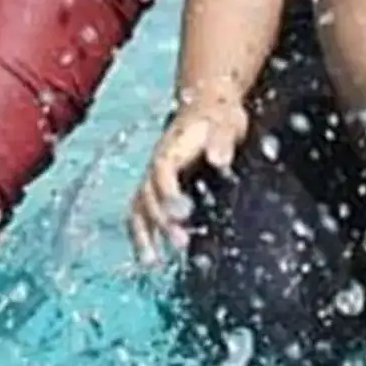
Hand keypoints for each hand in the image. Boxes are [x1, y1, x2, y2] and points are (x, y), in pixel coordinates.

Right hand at [128, 96, 248, 264]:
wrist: (208, 104)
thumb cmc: (218, 115)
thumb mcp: (226, 121)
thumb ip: (222, 140)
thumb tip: (220, 160)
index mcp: (171, 147)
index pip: (162, 170)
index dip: (168, 192)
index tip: (182, 213)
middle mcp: (157, 164)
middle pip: (148, 194)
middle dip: (161, 220)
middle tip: (181, 243)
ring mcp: (154, 177)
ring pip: (139, 207)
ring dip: (145, 234)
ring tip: (153, 262)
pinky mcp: (158, 188)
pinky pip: (141, 212)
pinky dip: (143, 235)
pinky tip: (151, 258)